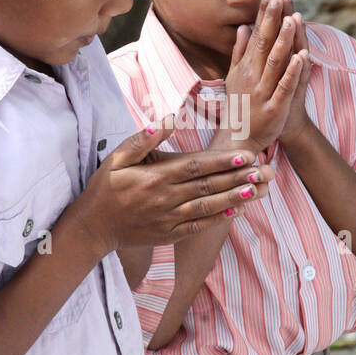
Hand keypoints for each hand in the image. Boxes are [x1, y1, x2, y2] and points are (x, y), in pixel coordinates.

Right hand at [74, 122, 275, 251]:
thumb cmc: (106, 185)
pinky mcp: (169, 234)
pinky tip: (237, 210)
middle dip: (237, 178)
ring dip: (234, 197)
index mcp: (156, 176)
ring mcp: (169, 218)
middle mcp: (166, 198)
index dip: (223, 161)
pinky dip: (218, 218)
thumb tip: (169, 120)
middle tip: (262, 170)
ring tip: (257, 189)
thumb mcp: (118, 156)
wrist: (93, 226)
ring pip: (208, 206)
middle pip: (208, 185)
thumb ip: (145, 138)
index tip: (245, 155)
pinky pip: (199, 226)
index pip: (196, 166)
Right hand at [218, 0, 306, 153]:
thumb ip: (239, 52)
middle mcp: (252, 76)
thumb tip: (242, 27)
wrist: (239, 140)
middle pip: (264, 43)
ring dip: (283, 40)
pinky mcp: (274, 108)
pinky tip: (301, 57)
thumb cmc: (240, 106)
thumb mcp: (235, 77)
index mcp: (246, 67)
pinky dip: (292, 72)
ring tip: (292, 18)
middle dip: (273, 19)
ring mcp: (263, 92)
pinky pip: (284, 87)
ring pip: (275, 62)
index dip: (264, 15)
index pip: (256, 36)